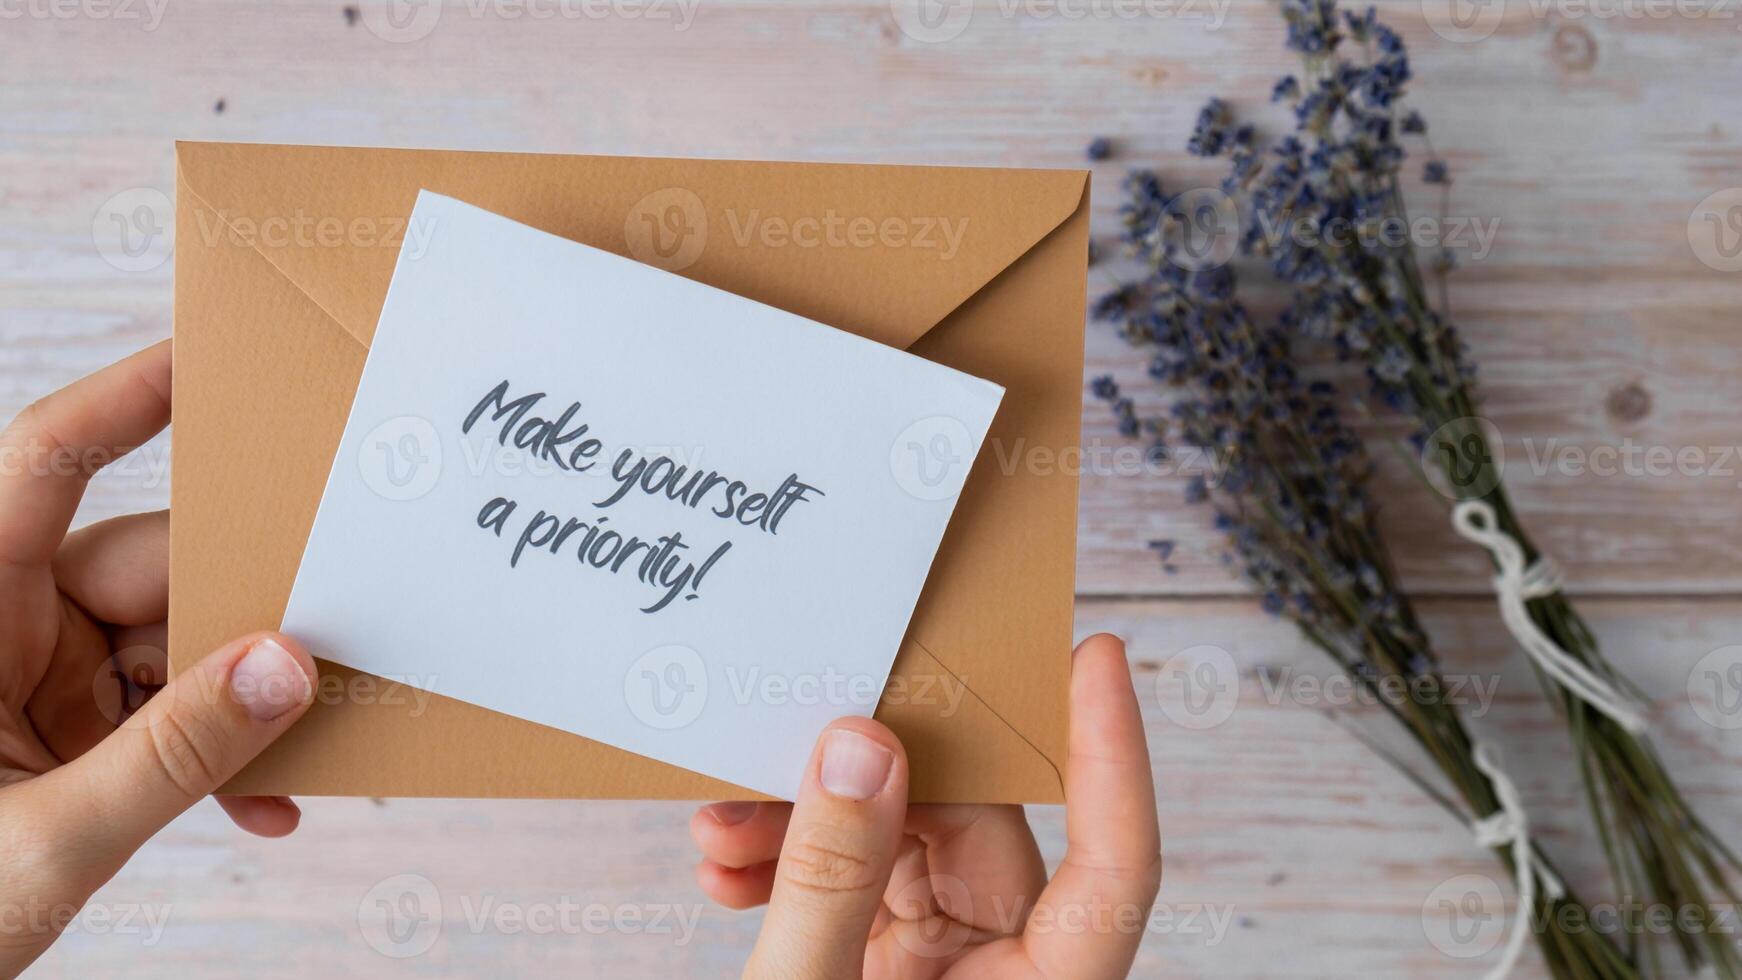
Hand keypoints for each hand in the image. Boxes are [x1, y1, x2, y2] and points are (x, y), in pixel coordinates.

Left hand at [0, 341, 317, 974]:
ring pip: (178, 648)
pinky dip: (221, 758)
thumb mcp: (43, 840)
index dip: (124, 400)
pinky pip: (171, 716)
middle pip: (150, 571)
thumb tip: (287, 669)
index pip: (43, 465)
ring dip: (247, 701)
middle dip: (246, 608)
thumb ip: (170, 759)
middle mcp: (7, 627)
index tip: (209, 357)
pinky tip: (265, 806)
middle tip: (339, 626)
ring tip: (313, 746)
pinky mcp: (76, 735)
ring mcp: (43, 682)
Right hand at [690, 633, 1160, 979]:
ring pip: (908, 851)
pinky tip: (728, 873)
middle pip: (976, 835)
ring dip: (810, 827)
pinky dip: (798, 870)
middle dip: (865, 784)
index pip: (1113, 869)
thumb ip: (831, 881)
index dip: (1115, 758)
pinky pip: (863, 889)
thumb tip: (862, 745)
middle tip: (768, 756)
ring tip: (717, 837)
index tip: (1096, 657)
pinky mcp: (895, 976)